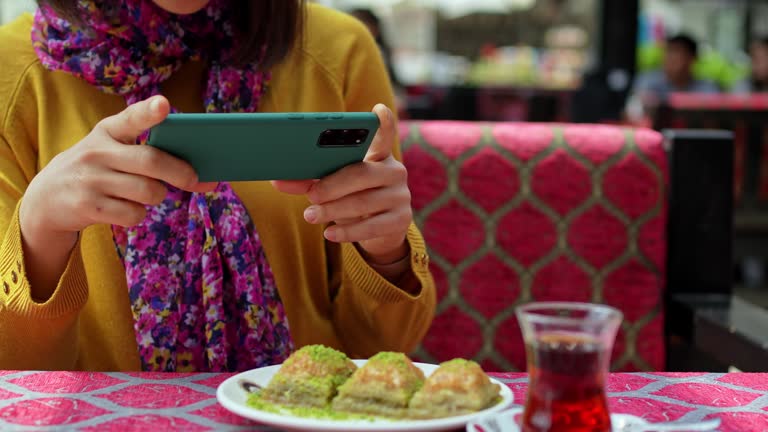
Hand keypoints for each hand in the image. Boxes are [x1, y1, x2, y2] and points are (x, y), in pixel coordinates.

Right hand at [20, 95, 214, 241]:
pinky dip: (138, 213)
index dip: (149, 112)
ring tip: (147, 193)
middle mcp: (97, 152)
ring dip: (157, 195)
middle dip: (180, 172)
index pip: (131, 118)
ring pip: (148, 191)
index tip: (164, 105)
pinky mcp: (88, 206)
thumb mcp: (111, 148)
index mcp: (108, 130)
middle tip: (194, 179)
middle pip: (151, 162)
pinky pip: (134, 214)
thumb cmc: (98, 169)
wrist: (48, 197)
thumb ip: (146, 151)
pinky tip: (125, 207)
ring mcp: (91, 179)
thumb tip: (196, 171)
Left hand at [273, 104, 411, 264]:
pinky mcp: (401, 221)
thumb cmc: (353, 198)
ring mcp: (400, 196)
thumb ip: (309, 180)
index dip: (384, 122)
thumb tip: (277, 182)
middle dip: (334, 185)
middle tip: (311, 195)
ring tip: (310, 216)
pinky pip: (372, 227)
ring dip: (334, 210)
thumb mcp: (334, 186)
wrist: (381, 231)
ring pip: (364, 202)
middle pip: (363, 174)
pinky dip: (347, 231)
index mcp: (379, 155)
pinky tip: (329, 233)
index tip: (377, 110)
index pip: (384, 134)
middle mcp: (394, 172)